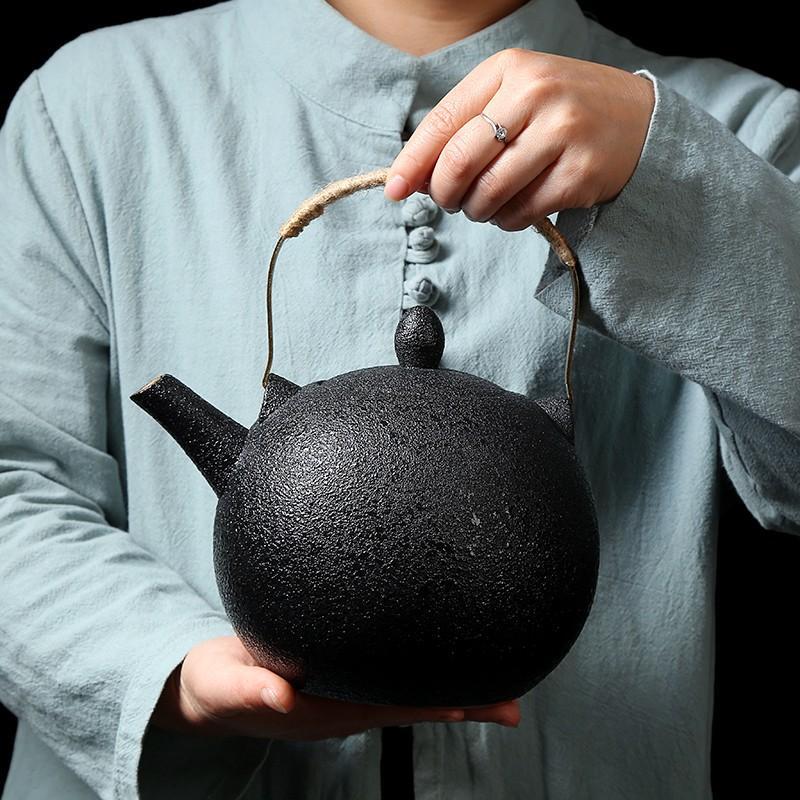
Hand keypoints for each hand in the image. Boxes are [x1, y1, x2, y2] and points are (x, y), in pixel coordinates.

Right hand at [151, 635, 521, 739]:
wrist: (211, 691)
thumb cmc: (218, 684)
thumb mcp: (223, 685)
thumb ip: (249, 690)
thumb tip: (282, 695)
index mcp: (322, 710)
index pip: (385, 709)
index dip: (427, 705)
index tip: (467, 706)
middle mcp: (343, 708)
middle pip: (411, 708)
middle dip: (461, 707)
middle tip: (512, 707)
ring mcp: (346, 699)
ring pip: (407, 698)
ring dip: (453, 696)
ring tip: (499, 695)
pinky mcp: (343, 681)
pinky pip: (392, 683)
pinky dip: (426, 679)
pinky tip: (447, 668)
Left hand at [384, 48, 654, 228]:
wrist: (639, 120)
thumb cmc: (562, 111)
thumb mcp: (515, 97)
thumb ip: (466, 127)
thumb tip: (413, 176)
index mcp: (509, 70)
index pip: (443, 122)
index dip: (413, 162)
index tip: (395, 190)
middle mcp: (535, 94)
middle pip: (459, 162)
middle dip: (444, 194)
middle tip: (450, 202)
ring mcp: (562, 134)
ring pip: (488, 193)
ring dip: (477, 211)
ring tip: (485, 206)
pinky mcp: (579, 174)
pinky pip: (521, 213)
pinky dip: (507, 221)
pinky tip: (514, 210)